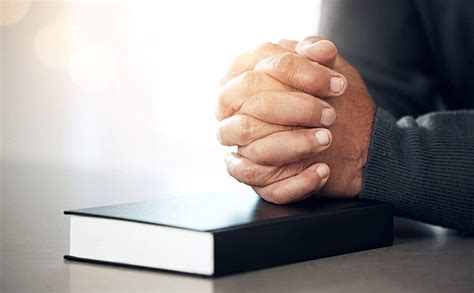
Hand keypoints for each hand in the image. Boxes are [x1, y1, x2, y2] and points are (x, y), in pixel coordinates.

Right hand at [217, 37, 375, 203]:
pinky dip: (298, 181)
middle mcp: (237, 118)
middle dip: (295, 110)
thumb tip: (320, 49)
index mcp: (245, 84)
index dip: (297, 73)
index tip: (335, 83)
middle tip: (330, 114)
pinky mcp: (260, 182)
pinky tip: (322, 171)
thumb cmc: (331, 101)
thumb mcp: (327, 70)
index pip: (257, 71)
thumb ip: (317, 54)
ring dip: (295, 145)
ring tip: (327, 140)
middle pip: (252, 110)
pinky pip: (270, 188)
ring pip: (256, 151)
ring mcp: (245, 153)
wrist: (353, 142)